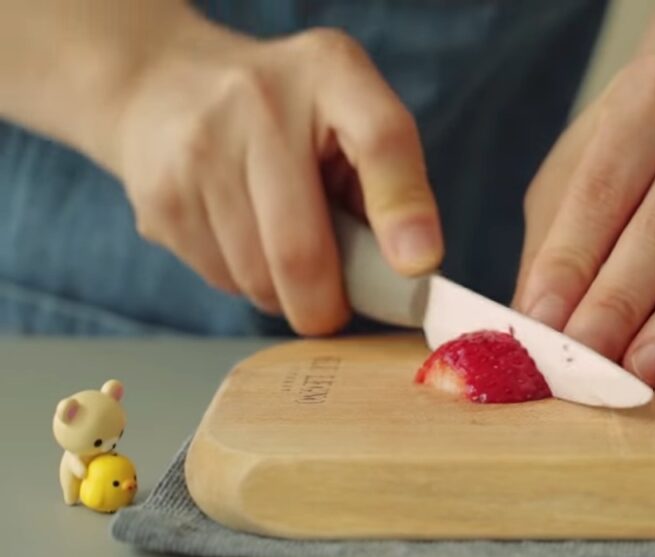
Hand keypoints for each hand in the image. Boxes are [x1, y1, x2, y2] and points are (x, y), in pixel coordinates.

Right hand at [109, 18, 441, 334]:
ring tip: (283, 252)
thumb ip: (386, 181)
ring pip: (257, 279)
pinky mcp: (161, 194)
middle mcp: (261, 102)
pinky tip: (238, 237)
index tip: (417, 266)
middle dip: (326, 305)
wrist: (160, 83)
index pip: (381, 139)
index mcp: (333, 73)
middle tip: (334, 308)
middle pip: (301, 249)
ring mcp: (201, 148)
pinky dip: (241, 281)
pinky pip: (219, 278)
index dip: (403, 209)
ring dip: (281, 294)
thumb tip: (408, 270)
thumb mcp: (348, 113)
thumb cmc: (285, 113)